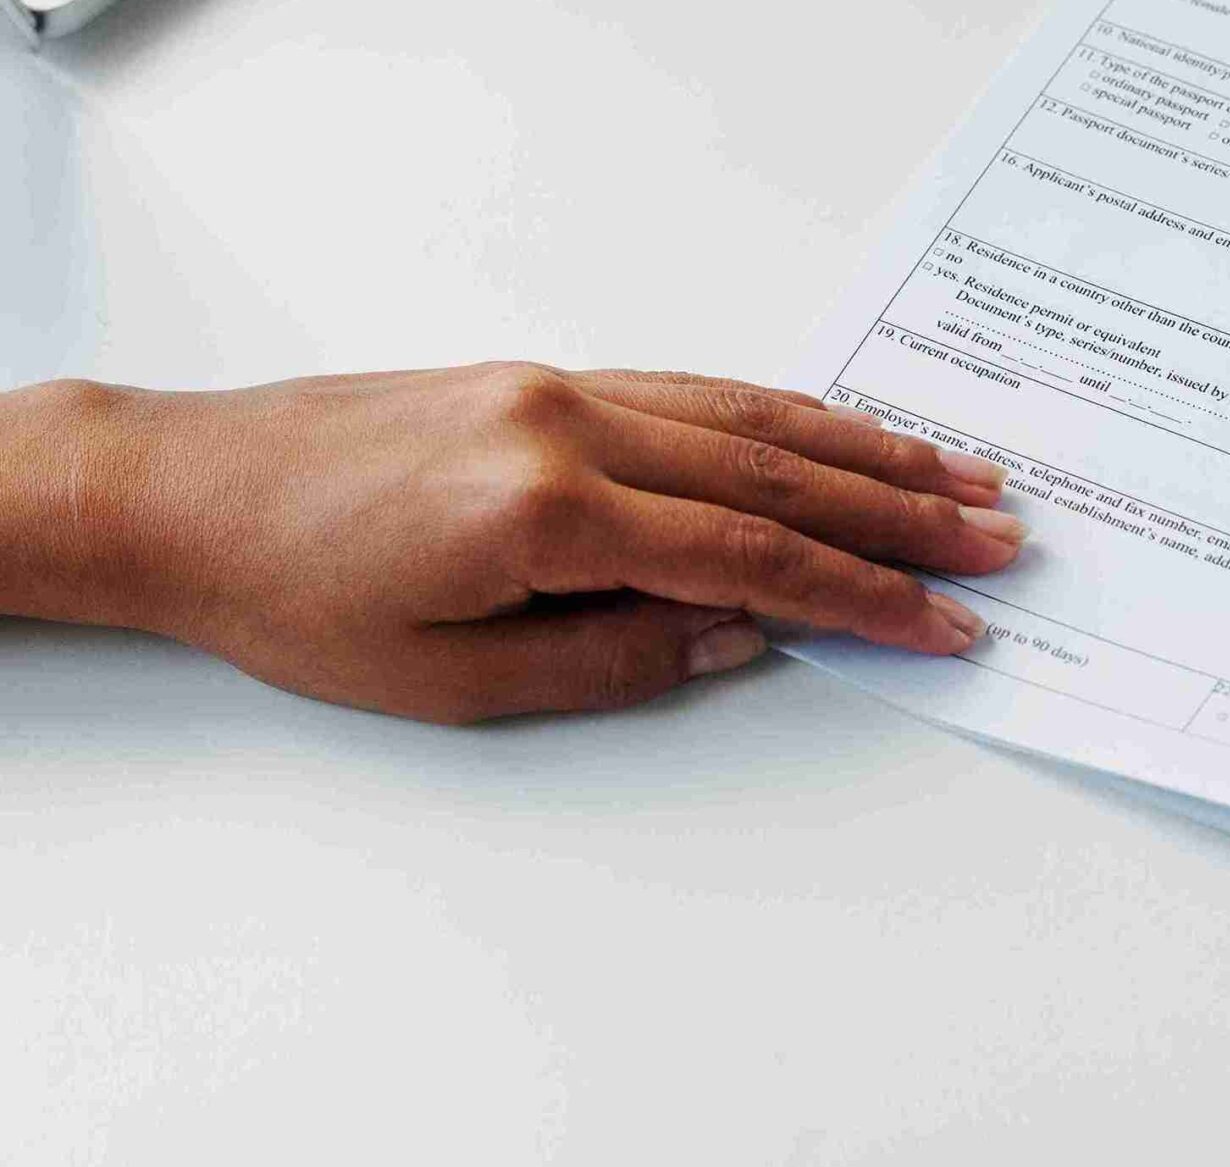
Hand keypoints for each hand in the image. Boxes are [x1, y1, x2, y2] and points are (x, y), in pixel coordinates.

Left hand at [0, 365, 1023, 722]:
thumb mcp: (458, 683)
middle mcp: (570, 427)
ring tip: (959, 476)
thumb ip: (619, 659)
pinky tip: (842, 434)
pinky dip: (786, 414)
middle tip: (1000, 538)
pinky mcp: (547, 378)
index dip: (867, 597)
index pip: (754, 557)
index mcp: (548, 510)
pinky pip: (699, 391)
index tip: (948, 622)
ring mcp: (562, 389)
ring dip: (866, 449)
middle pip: (778, 474)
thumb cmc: (296, 599)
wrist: (188, 495)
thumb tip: (747, 633)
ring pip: (752, 416)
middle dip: (902, 514)